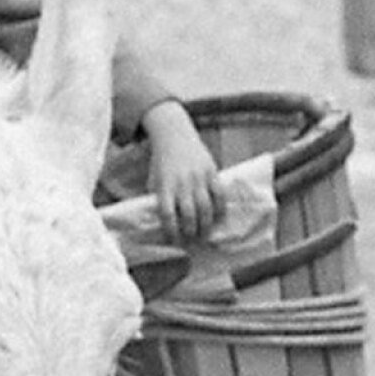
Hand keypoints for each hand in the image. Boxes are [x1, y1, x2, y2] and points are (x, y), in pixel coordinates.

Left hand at [142, 104, 222, 243]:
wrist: (174, 134)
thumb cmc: (162, 161)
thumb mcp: (154, 180)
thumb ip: (159, 198)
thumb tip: (162, 222)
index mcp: (165, 186)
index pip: (167, 214)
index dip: (171, 230)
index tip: (174, 241)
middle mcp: (182, 183)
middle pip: (188, 214)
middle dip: (191, 232)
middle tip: (192, 242)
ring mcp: (198, 177)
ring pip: (205, 207)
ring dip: (206, 224)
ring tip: (204, 234)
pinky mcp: (211, 171)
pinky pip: (219, 194)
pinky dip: (220, 208)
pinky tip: (218, 218)